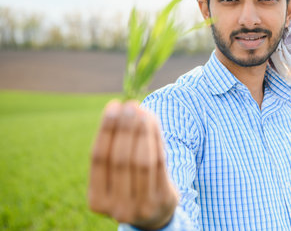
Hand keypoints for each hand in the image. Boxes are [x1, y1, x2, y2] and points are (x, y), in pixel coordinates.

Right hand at [88, 100, 177, 229]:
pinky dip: (156, 140)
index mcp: (97, 200)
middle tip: (130, 105)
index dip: (106, 130)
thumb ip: (113, 149)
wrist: (153, 215)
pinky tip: (153, 124)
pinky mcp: (163, 199)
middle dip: (126, 128)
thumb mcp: (114, 176)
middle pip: (121, 159)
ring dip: (142, 131)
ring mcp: (142, 206)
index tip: (113, 106)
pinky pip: (160, 164)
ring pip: (142, 161)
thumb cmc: (129, 185)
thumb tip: (121, 109)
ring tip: (143, 111)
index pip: (98, 158)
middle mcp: (117, 207)